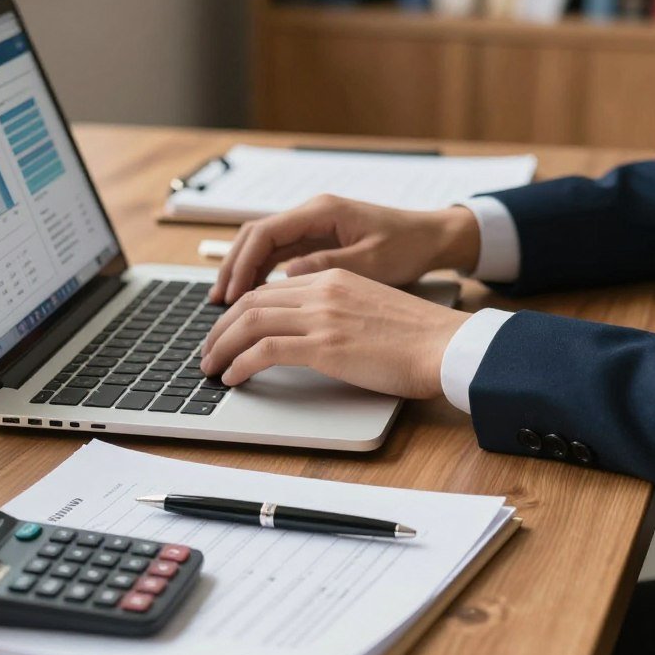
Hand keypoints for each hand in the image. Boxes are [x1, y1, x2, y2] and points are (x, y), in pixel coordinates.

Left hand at [201, 268, 470, 396]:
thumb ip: (338, 310)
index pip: (271, 289)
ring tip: (211, 368)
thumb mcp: (370, 307)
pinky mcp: (325, 345)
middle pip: (252, 301)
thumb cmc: (418, 336)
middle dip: (221, 328)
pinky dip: (241, 363)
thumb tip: (311, 333)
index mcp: (333, 277)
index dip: (241, 310)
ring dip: (222, 347)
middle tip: (208, 351)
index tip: (228, 331)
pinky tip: (234, 377)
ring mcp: (323, 316)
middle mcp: (322, 290)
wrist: (446, 344)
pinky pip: (266, 350)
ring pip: (250, 322)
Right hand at [208, 194, 479, 304]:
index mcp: (323, 211)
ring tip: (227, 305)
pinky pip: (279, 255)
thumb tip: (286, 276)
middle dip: (233, 267)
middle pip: (256, 236)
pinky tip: (254, 299)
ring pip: (264, 246)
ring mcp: (313, 226)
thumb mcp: (371, 262)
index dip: (243, 263)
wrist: (434, 237)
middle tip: (217, 302)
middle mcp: (313, 214)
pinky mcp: (318, 241)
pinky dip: (262, 275)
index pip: (266, 233)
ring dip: (244, 272)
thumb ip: (327, 267)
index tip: (230, 293)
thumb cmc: (408, 246)